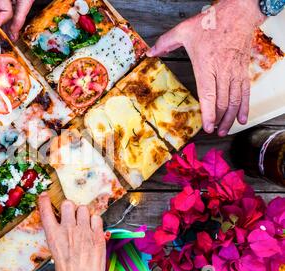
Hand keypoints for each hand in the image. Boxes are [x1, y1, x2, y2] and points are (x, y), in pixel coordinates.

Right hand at [38, 193, 105, 270]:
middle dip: (70, 207)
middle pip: (68, 204)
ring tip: (83, 223)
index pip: (46, 212)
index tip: (44, 196)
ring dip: (83, 214)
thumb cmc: (67, 269)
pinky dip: (95, 221)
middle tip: (72, 214)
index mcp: (54, 235)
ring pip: (83, 208)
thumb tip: (62, 224)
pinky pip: (97, 217)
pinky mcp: (97, 235)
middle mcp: (68, 229)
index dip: (44, 201)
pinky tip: (92, 229)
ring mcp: (83, 231)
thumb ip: (59, 234)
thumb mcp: (56, 249)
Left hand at [147, 0, 265, 135]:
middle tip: (214, 132)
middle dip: (219, 120)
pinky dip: (244, 106)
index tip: (208, 127)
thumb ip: (165, 42)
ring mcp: (235, 72)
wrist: (238, 13)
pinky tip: (242, 118)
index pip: (209, 94)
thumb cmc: (211, 23)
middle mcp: (222, 71)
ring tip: (225, 130)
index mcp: (206, 65)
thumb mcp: (184, 30)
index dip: (209, 113)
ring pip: (235, 100)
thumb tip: (150, 52)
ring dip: (230, 117)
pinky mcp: (243, 70)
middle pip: (222, 101)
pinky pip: (245, 92)